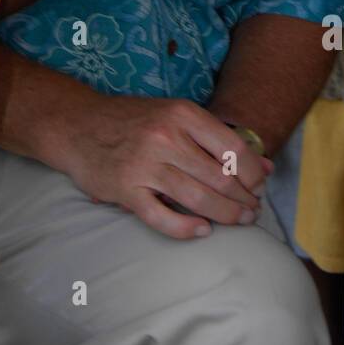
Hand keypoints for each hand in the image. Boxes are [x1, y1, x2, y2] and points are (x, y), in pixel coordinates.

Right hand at [64, 94, 273, 239]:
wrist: (78, 125)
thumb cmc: (133, 121)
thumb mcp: (174, 115)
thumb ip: (215, 138)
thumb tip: (265, 166)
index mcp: (181, 114)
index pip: (233, 148)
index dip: (254, 173)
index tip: (260, 185)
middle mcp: (165, 137)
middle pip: (220, 178)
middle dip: (244, 199)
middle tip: (253, 210)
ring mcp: (144, 165)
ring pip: (198, 199)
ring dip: (226, 215)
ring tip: (239, 221)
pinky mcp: (126, 190)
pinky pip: (162, 218)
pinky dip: (187, 228)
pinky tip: (202, 230)